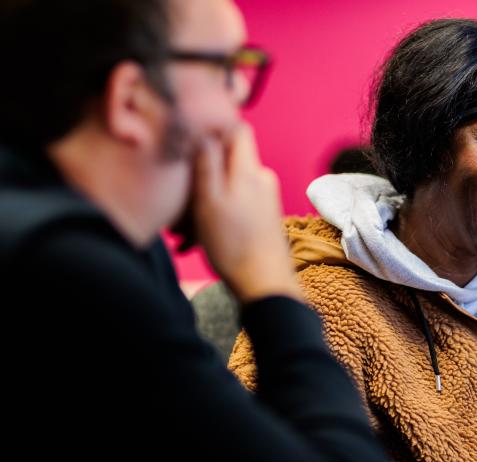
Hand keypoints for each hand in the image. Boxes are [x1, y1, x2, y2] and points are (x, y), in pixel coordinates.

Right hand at [190, 124, 300, 302]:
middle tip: (179, 208)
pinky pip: (232, 205)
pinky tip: (197, 240)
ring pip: (225, 187)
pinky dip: (214, 218)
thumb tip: (206, 129)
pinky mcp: (262, 216)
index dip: (213, 130)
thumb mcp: (209, 202)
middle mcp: (261, 179)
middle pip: (226, 161)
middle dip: (199, 179)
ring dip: (201, 205)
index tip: (190, 147)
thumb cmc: (234, 246)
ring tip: (185, 234)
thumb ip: (208, 163)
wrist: (265, 285)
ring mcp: (264, 198)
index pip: (236, 129)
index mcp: (249, 170)